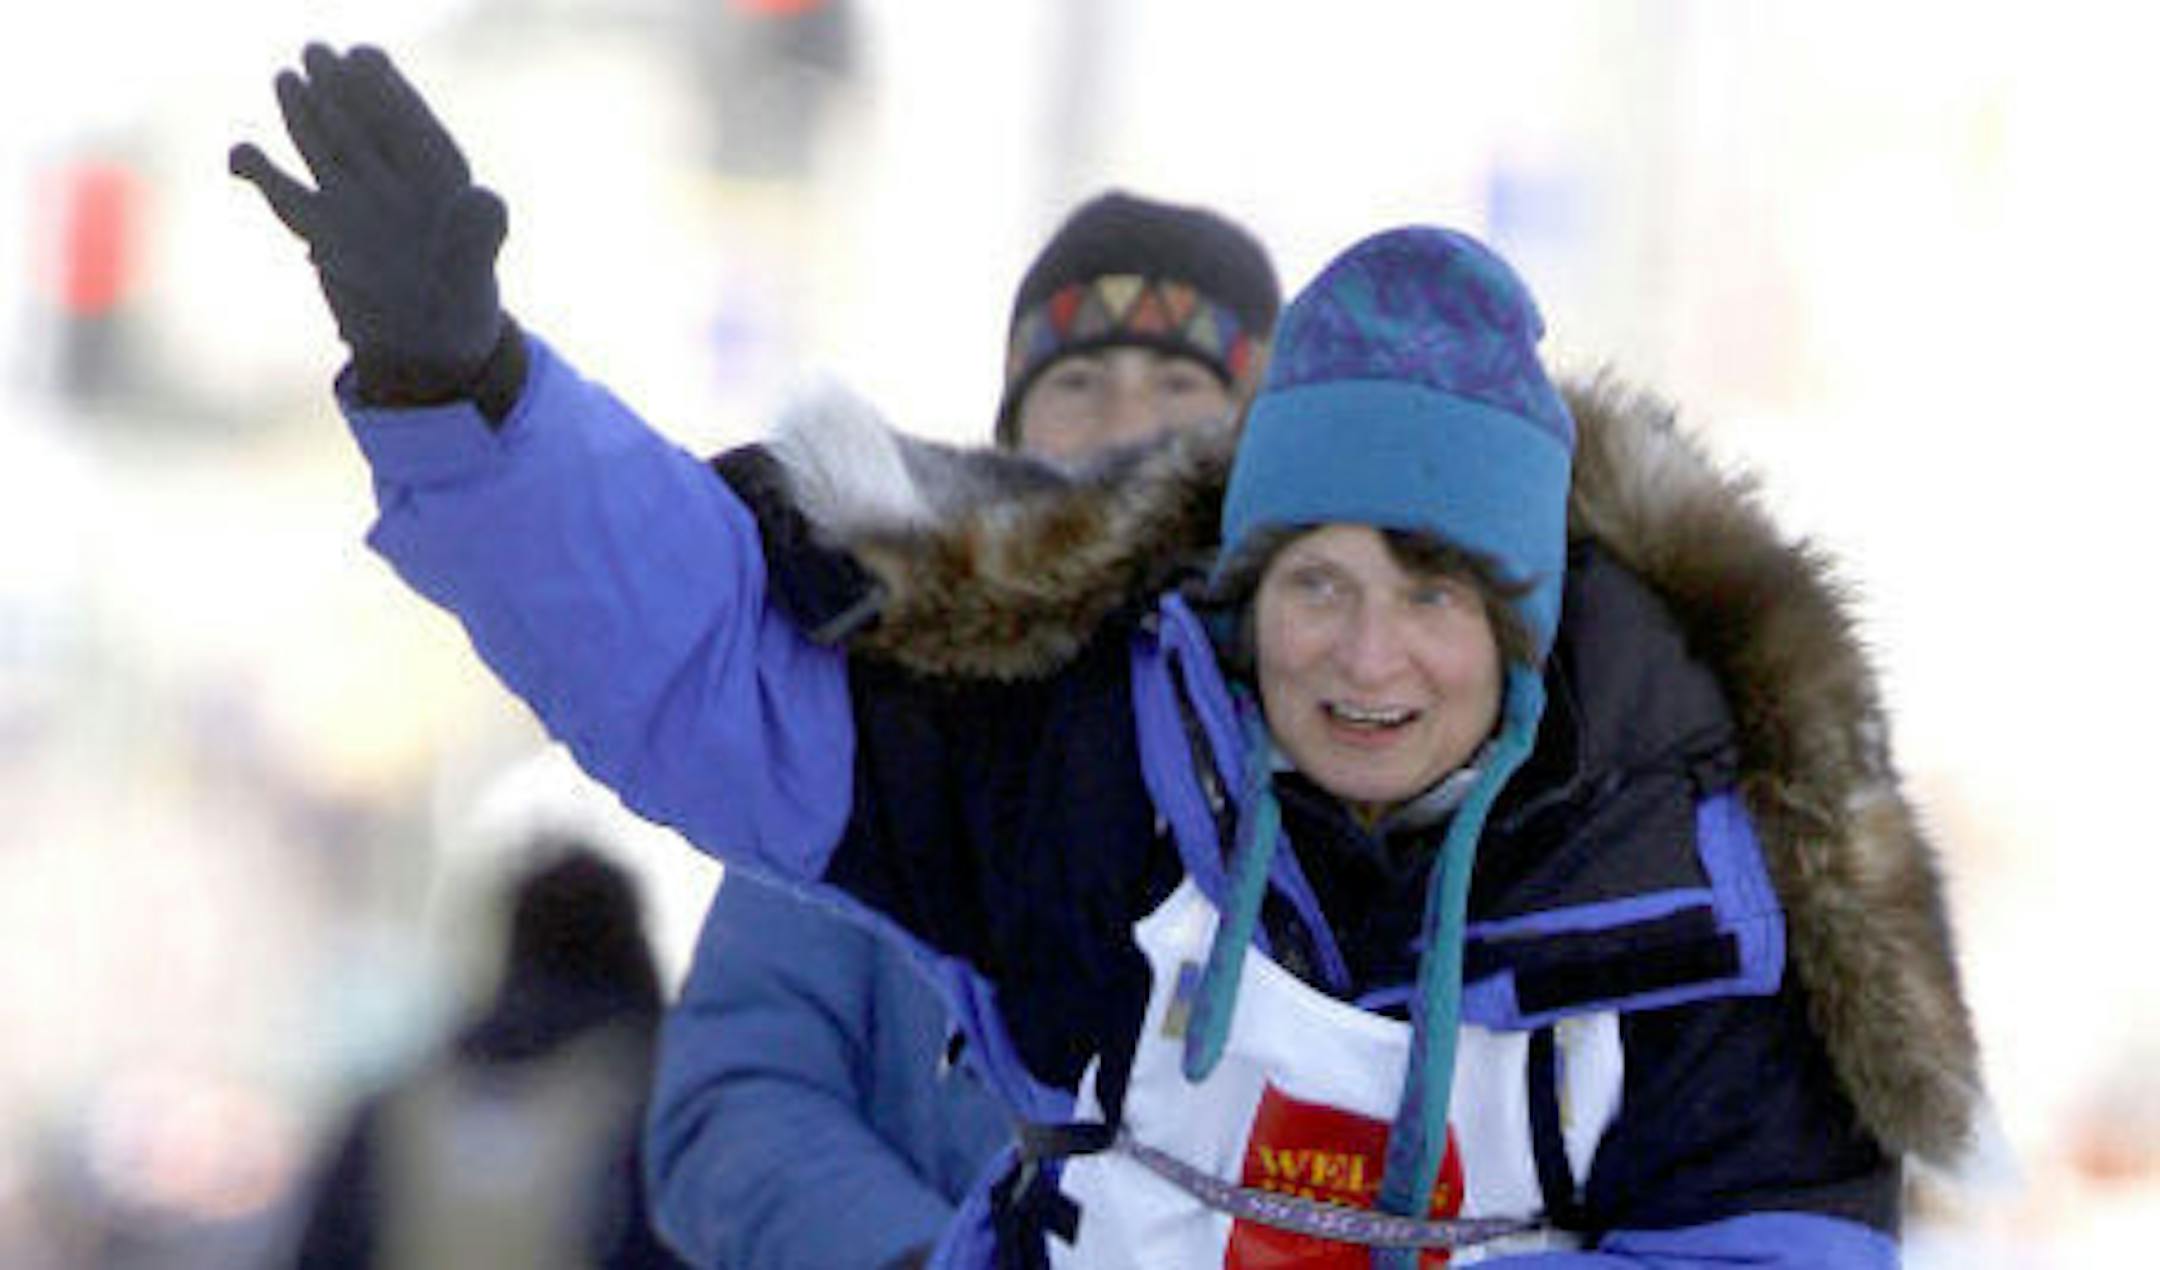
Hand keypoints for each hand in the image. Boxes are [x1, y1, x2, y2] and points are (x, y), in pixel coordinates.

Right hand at [231, 43, 514, 409]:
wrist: (425, 346)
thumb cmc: (460, 306)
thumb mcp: (474, 272)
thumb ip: (480, 233)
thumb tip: (487, 198)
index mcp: (440, 184)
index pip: (411, 127)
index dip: (390, 91)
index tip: (369, 59)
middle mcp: (393, 184)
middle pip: (363, 127)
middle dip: (342, 90)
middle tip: (319, 52)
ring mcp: (353, 202)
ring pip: (323, 147)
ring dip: (304, 114)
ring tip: (286, 78)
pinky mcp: (320, 228)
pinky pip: (285, 193)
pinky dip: (261, 174)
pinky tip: (241, 157)